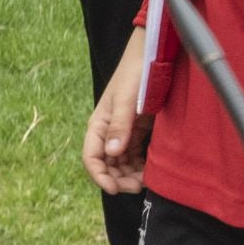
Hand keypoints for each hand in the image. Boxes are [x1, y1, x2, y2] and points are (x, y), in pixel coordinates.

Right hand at [83, 28, 149, 194]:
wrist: (152, 55)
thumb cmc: (136, 74)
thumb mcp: (127, 99)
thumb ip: (120, 125)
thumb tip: (111, 153)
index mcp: (98, 125)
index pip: (91, 158)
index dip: (100, 176)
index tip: (114, 189)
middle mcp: (108, 131)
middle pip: (107, 164)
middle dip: (119, 179)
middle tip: (138, 187)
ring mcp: (123, 131)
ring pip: (121, 162)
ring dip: (130, 174)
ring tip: (146, 181)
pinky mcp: (138, 129)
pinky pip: (135, 153)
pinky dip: (140, 164)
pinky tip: (151, 170)